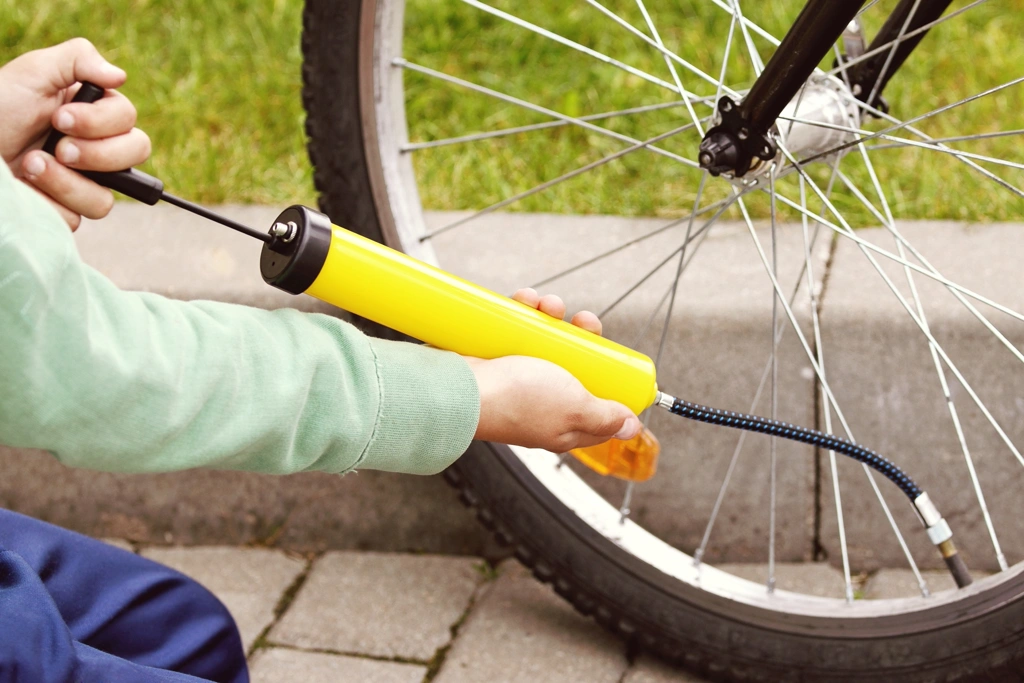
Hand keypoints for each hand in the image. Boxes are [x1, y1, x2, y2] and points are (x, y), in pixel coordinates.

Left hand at [0, 38, 150, 229]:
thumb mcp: (34, 73)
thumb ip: (79, 60)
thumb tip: (120, 75)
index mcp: (95, 117)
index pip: (130, 125)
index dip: (101, 124)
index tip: (60, 118)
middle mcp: (96, 152)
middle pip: (134, 159)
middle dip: (96, 155)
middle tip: (59, 148)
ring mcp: (83, 185)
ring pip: (104, 200)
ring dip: (65, 182)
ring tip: (30, 165)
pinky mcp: (64, 211)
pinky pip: (75, 219)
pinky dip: (48, 202)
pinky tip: (27, 187)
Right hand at [467, 288, 641, 451]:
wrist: (459, 386)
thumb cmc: (517, 401)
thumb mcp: (575, 408)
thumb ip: (604, 416)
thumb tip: (631, 427)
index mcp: (563, 423)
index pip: (599, 407)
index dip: (612, 382)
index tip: (616, 356)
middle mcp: (542, 402)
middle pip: (574, 365)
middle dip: (582, 336)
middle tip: (584, 321)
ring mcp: (517, 378)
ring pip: (546, 342)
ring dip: (551, 316)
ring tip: (547, 304)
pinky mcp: (496, 356)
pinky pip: (517, 329)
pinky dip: (522, 310)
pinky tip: (525, 299)